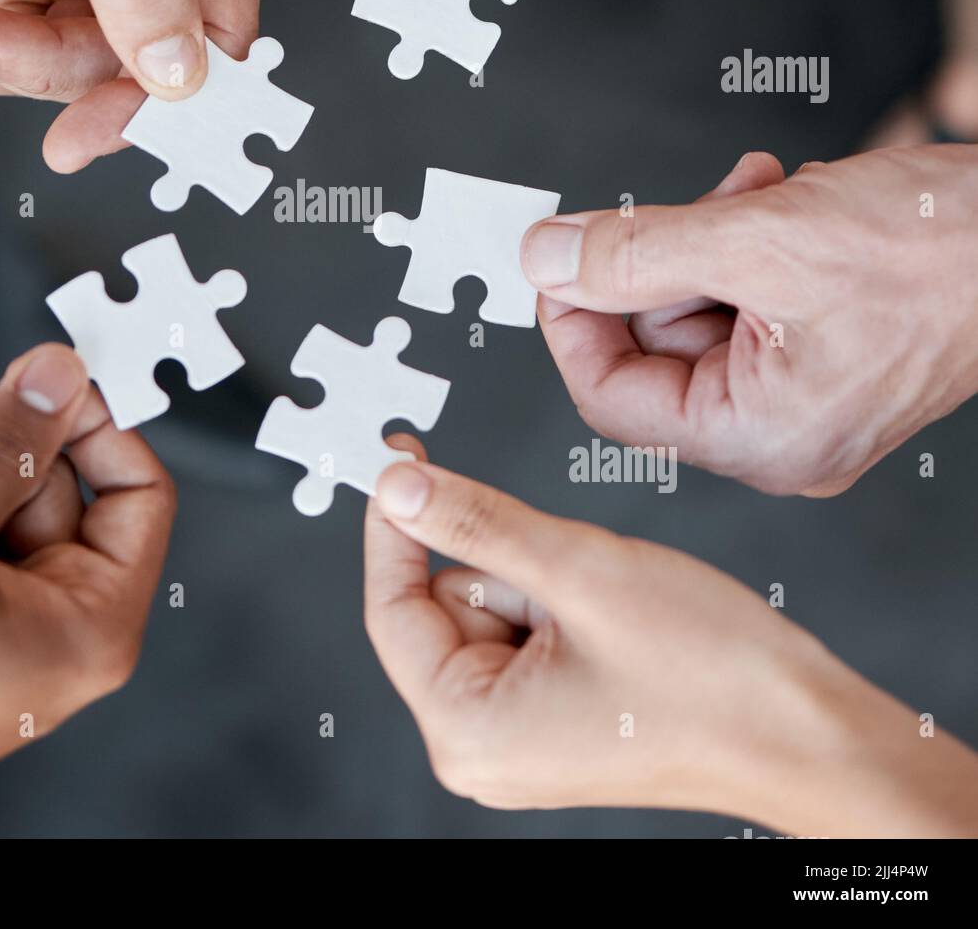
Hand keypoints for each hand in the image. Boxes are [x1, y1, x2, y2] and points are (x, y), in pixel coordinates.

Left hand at [366, 444, 977, 833]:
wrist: (810, 731)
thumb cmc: (713, 678)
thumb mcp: (575, 570)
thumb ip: (474, 522)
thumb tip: (397, 488)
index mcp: (466, 729)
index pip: (392, 606)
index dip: (394, 525)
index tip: (399, 458)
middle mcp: (480, 743)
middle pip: (446, 602)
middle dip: (507, 563)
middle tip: (573, 572)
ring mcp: (518, 732)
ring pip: (493, 604)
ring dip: (545, 578)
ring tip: (611, 605)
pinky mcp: (552, 713)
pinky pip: (527, 625)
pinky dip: (563, 598)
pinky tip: (616, 617)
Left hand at [520, 146, 977, 495]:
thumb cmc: (939, 250)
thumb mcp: (757, 240)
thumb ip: (634, 254)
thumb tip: (546, 260)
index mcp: (759, 436)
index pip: (610, 397)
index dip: (571, 320)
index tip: (557, 257)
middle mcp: (779, 432)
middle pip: (653, 346)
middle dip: (657, 261)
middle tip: (683, 206)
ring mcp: (805, 395)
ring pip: (697, 310)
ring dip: (704, 239)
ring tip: (754, 193)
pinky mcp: (824, 352)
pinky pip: (746, 299)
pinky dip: (744, 242)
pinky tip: (778, 200)